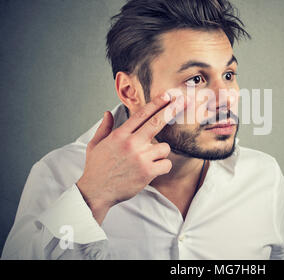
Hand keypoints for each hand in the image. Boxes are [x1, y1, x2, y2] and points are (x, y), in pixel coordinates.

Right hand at [76, 93, 187, 224]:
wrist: (96, 192)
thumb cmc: (96, 168)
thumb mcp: (95, 145)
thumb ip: (104, 128)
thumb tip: (108, 113)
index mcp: (120, 135)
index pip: (142, 114)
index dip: (156, 103)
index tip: (168, 96)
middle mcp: (131, 143)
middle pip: (157, 122)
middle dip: (172, 110)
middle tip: (184, 101)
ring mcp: (141, 157)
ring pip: (164, 148)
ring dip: (160, 153)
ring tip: (148, 160)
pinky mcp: (148, 172)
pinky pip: (166, 164)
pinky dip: (163, 167)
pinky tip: (152, 170)